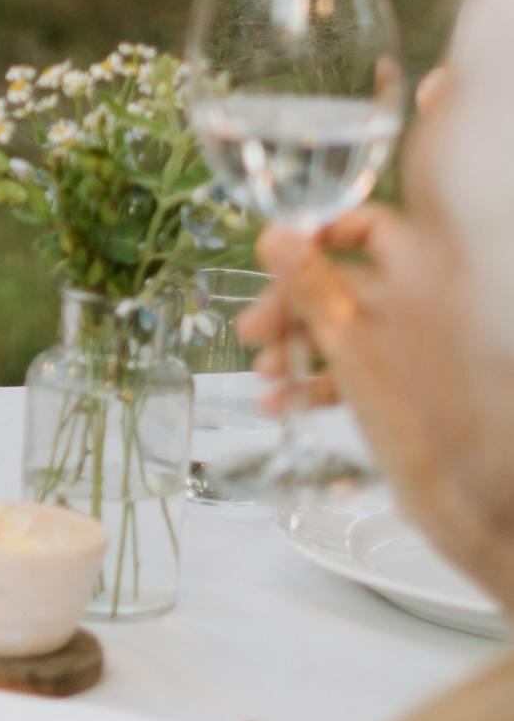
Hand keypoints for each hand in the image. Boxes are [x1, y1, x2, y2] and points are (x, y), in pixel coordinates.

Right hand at [250, 197, 513, 614]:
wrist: (468, 495)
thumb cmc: (414, 416)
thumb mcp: (348, 344)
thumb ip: (311, 286)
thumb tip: (276, 234)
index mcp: (420, 277)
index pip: (370, 225)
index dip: (320, 235)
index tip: (277, 257)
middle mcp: (424, 303)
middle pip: (348, 281)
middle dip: (293, 305)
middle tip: (252, 332)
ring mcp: (420, 346)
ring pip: (349, 327)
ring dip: (301, 346)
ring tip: (265, 377)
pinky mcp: (413, 384)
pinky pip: (363, 364)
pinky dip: (324, 378)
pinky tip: (286, 403)